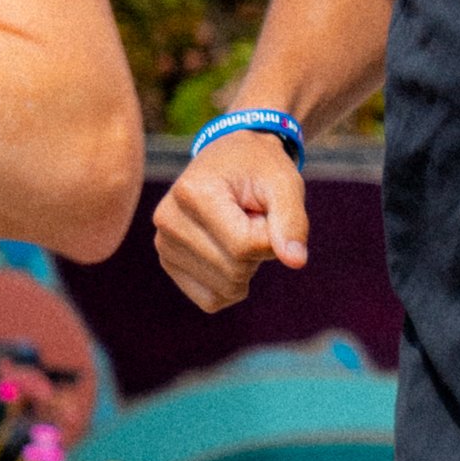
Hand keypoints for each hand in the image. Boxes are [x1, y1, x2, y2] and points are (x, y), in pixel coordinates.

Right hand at [152, 132, 308, 310]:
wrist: (231, 160)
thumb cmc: (261, 170)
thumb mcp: (285, 184)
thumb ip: (292, 221)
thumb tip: (296, 262)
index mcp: (192, 193)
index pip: (245, 245)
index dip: (272, 236)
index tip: (267, 210)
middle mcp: (168, 220)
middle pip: (235, 270)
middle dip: (259, 251)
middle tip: (252, 218)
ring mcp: (163, 244)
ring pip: (225, 289)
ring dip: (247, 266)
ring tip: (239, 229)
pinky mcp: (169, 263)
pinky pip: (211, 300)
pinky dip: (233, 285)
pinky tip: (230, 252)